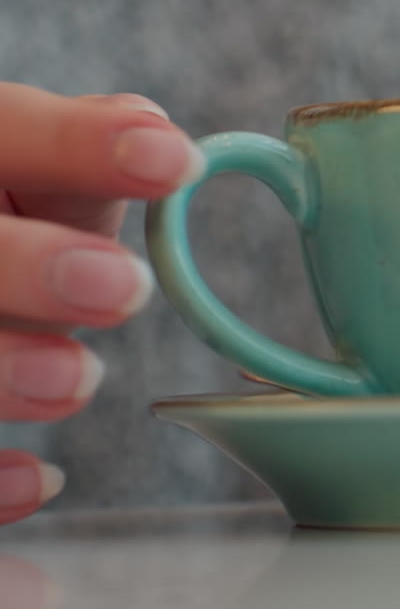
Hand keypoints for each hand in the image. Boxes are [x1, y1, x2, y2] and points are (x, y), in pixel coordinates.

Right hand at [0, 85, 203, 524]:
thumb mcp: (36, 168)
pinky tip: (44, 480)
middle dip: (29, 267)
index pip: (6, 128)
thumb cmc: (10, 218)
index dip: (82, 140)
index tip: (175, 159)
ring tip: (79, 380)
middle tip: (124, 288)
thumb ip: (88, 151)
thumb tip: (162, 139)